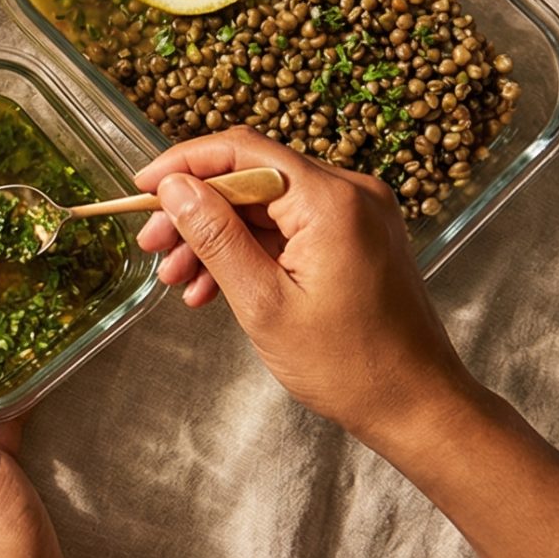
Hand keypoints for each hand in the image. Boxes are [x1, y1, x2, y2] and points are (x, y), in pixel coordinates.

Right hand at [134, 127, 475, 447]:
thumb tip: (173, 187)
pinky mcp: (355, 238)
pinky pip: (287, 228)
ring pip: (264, 206)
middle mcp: (349, 193)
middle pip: (250, 178)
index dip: (183, 164)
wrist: (417, 406)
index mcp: (331, 200)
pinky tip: (212, 287)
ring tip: (176, 278)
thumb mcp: (263, 302)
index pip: (242, 150)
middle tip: (151, 246)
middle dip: (194, 210)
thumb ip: (215, 236)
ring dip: (215, 236)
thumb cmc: (349, 365)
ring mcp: (355, 215)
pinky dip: (248, 251)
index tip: (141, 189)